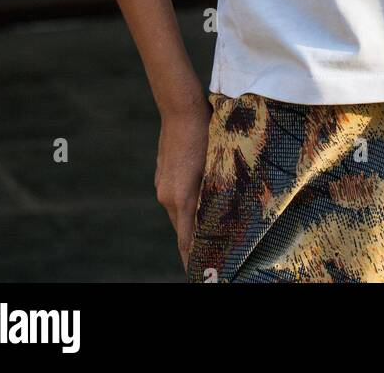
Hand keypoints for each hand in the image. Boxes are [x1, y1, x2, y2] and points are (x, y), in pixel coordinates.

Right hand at [154, 93, 211, 273]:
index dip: (193, 259)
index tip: (201, 274)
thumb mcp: (215, 165)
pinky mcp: (162, 175)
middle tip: (212, 257)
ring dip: (191, 223)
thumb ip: (215, 193)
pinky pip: (174, 199)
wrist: (180, 108)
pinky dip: (185, 207)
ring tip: (207, 234)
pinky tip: (198, 204)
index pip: (186, 240)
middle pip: (182, 230)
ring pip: (179, 214)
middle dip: (194, 244)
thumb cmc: (204, 133)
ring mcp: (162, 185)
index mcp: (181, 198)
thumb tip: (221, 215)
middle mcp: (167, 196)